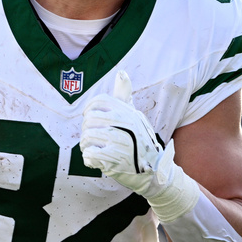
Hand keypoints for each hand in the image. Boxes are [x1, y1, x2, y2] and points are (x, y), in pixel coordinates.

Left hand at [80, 70, 167, 197]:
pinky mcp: (114, 158)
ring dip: (87, 147)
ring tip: (96, 150)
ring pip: (86, 138)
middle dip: (88, 132)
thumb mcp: (134, 115)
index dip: (89, 111)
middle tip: (96, 140)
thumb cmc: (139, 140)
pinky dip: (89, 159)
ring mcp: (119, 140)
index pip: (97, 102)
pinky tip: (98, 160)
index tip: (91, 119)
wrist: (154, 169)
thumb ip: (124, 95)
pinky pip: (89, 154)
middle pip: (88, 121)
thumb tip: (121, 72)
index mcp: (126, 111)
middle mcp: (123, 123)